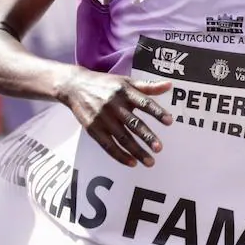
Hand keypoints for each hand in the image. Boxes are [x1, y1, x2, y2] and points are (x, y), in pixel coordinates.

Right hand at [55, 69, 174, 166]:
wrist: (74, 86)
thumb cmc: (106, 84)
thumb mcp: (126, 81)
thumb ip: (147, 86)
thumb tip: (169, 85)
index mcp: (124, 92)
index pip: (144, 102)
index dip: (157, 112)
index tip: (169, 121)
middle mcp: (114, 105)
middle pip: (133, 123)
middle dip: (147, 136)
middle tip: (159, 148)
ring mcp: (102, 118)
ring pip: (122, 137)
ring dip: (136, 151)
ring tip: (150, 162)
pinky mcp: (93, 128)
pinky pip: (107, 145)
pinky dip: (120, 155)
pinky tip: (132, 163)